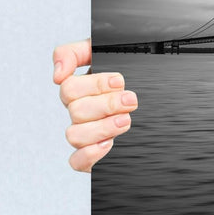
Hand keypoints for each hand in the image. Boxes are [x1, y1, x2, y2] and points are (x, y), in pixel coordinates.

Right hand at [53, 39, 138, 172]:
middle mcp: (81, 111)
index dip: (94, 84)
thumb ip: (75, 53)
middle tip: (130, 100)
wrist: (156, 101)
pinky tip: (109, 143)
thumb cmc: (131, 74)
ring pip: (74, 135)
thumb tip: (57, 73)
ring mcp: (85, 133)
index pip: (68, 88)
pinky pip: (76, 161)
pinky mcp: (92, 155)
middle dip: (107, 104)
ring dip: (102, 127)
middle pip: (75, 111)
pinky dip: (90, 154)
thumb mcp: (107, 53)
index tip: (119, 81)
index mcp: (81, 89)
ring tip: (125, 120)